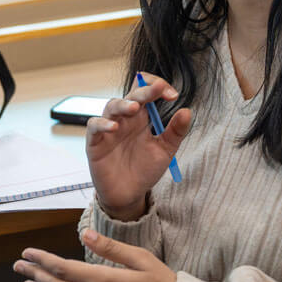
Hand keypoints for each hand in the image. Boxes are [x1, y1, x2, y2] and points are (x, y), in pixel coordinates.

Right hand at [86, 74, 190, 220]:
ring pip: (112, 105)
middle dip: (145, 91)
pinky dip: (102, 124)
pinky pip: (94, 126)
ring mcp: (109, 129)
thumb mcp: (165, 151)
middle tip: (158, 89)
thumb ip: (176, 131)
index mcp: (142, 117)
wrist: (128, 195)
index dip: (158, 87)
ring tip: (135, 107)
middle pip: (132, 95)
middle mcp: (125, 118)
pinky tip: (113, 127)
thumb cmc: (145, 170)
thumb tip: (187, 111)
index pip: (147, 90)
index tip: (173, 95)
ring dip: (124, 103)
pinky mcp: (95, 142)